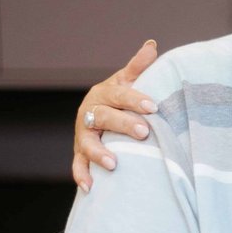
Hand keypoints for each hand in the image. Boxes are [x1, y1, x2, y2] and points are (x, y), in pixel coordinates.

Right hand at [73, 40, 159, 190]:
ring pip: (88, 142)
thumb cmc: (119, 99)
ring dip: (99, 153)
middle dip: (123, 124)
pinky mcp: (79, 153)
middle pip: (104, 117)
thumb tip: (152, 44)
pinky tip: (91, 187)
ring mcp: (83, 134)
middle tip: (143, 132)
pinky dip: (82, 176)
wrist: (100, 117)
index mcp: (104, 93)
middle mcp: (90, 112)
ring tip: (114, 163)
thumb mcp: (127, 82)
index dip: (135, 99)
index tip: (154, 107)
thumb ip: (139, 67)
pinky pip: (78, 165)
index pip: (119, 94)